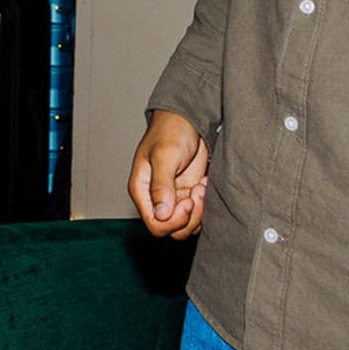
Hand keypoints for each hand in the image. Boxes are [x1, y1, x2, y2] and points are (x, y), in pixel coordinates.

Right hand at [129, 109, 210, 238]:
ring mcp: (173, 199)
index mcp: (142, 190)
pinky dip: (205, 207)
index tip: (188, 201)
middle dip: (189, 216)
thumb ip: (161, 186)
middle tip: (197, 191)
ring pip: (185, 226)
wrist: (188, 120)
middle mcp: (155, 199)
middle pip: (171, 229)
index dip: (174, 220)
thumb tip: (161, 215)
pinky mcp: (188, 196)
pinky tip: (204, 184)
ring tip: (201, 186)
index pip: (155, 224)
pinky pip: (197, 216)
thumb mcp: (165, 155)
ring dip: (199, 212)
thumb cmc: (171, 131)